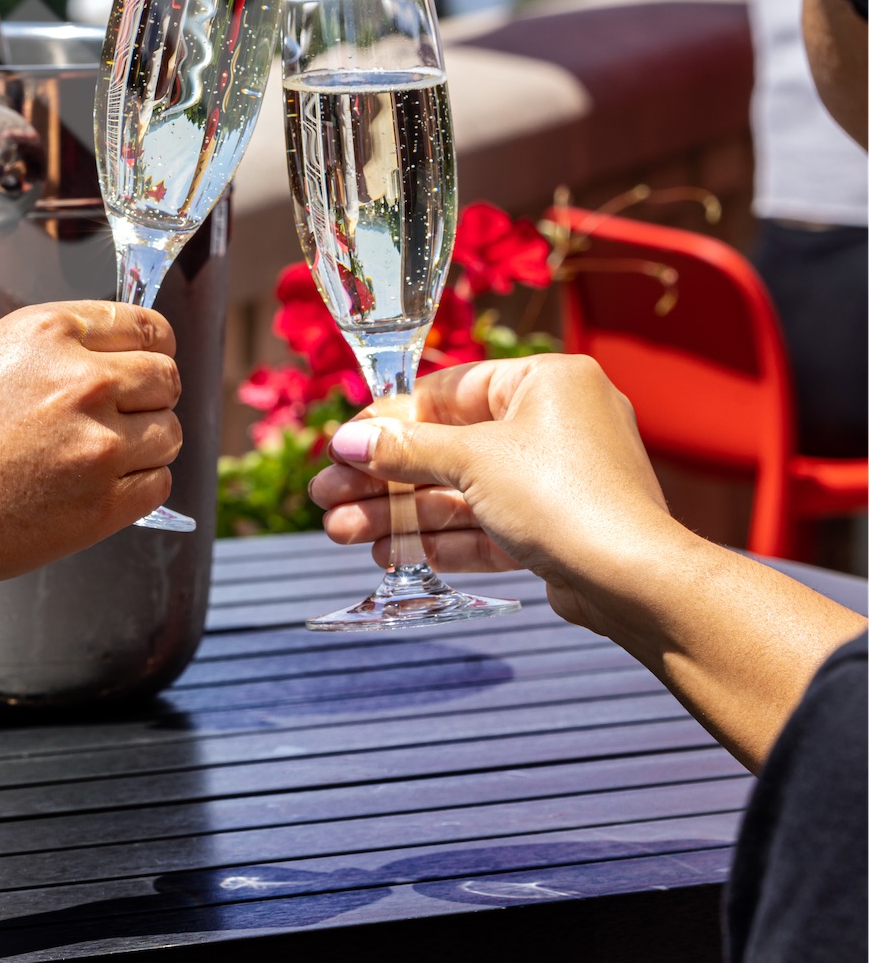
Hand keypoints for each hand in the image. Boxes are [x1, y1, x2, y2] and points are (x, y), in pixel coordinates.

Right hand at [0, 300, 183, 597]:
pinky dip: (139, 487)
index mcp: (49, 332)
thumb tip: (111, 362)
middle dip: (151, 396)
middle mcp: (82, 380)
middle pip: (168, 377)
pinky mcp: (100, 505)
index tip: (143, 364)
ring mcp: (96, 444)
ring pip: (169, 433)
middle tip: (122, 416)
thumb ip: (55, 354)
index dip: (149, 348)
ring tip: (97, 458)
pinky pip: (158, 485)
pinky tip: (96, 489)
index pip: (146, 325)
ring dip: (146, 444)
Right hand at [309, 354, 678, 632]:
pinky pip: (487, 524)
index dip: (390, 419)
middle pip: (449, 446)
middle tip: (326, 496)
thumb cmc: (563, 497)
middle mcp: (556, 422)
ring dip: (401, 513)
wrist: (635, 581)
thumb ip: (406, 448)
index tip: (344, 444)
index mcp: (546, 381)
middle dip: (385, 477)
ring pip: (462, 491)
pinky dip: (441, 538)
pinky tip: (388, 553)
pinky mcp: (556, 529)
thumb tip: (347, 441)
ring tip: (341, 532)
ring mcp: (558, 479)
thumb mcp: (472, 461)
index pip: (450, 389)